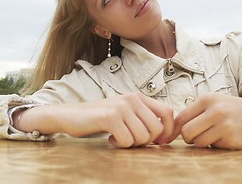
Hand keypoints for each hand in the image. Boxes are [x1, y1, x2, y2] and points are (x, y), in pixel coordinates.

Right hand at [59, 93, 173, 147]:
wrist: (72, 115)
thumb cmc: (101, 118)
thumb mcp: (126, 112)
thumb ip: (144, 118)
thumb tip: (165, 135)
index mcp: (139, 97)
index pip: (168, 112)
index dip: (169, 130)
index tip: (161, 142)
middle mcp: (133, 99)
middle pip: (157, 128)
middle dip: (147, 141)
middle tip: (132, 140)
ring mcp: (122, 107)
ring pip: (143, 137)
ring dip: (132, 144)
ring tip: (119, 137)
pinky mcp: (110, 117)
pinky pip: (127, 140)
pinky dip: (120, 145)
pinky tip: (111, 139)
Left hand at [166, 93, 241, 148]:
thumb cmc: (235, 109)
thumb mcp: (216, 102)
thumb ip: (196, 112)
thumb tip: (173, 129)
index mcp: (208, 99)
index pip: (180, 117)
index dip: (177, 128)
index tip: (179, 134)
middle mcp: (215, 110)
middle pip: (186, 132)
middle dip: (187, 138)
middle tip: (196, 137)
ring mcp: (224, 125)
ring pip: (197, 142)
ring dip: (201, 142)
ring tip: (213, 135)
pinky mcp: (232, 139)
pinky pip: (212, 147)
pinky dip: (215, 145)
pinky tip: (225, 137)